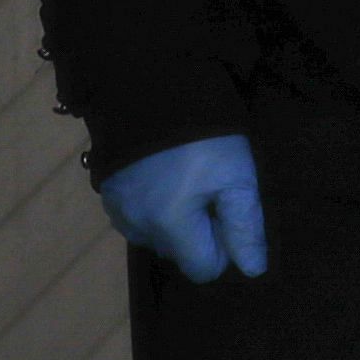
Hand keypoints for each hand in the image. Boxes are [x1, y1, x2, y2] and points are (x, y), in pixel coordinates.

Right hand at [99, 134, 268, 282]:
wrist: (153, 89)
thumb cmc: (205, 136)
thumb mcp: (237, 176)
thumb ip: (245, 226)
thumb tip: (252, 270)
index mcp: (170, 226)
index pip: (203, 269)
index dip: (224, 247)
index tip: (228, 212)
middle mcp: (137, 227)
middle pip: (180, 252)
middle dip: (199, 232)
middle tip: (211, 189)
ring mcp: (117, 210)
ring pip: (157, 236)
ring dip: (175, 220)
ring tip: (188, 179)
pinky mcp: (107, 193)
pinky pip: (137, 217)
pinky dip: (153, 207)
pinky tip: (165, 176)